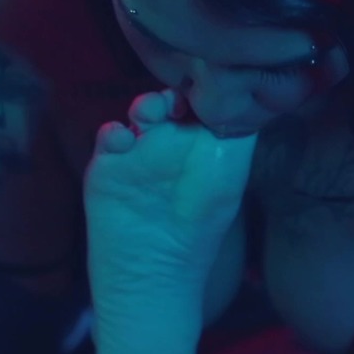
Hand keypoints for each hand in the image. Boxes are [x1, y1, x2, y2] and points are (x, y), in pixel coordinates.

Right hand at [83, 89, 255, 353]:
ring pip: (139, 112)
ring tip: (151, 111)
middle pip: (171, 99)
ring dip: (145, 105)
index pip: (205, 100)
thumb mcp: (227, 179)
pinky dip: (113, 133)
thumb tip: (246, 94)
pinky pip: (108, 139)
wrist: (155, 281)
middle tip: (181, 97)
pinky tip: (121, 137)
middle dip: (176, 91)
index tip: (214, 73)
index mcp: (201, 144)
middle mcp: (169, 142)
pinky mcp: (107, 168)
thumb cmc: (198, 233)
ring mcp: (136, 153)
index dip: (210, 84)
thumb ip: (236, 137)